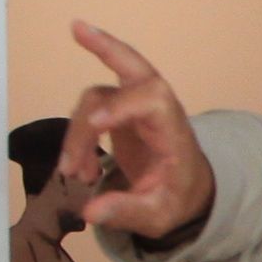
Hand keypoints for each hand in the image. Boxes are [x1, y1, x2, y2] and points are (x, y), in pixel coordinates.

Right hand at [64, 21, 220, 246]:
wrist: (187, 190)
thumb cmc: (177, 198)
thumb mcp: (159, 215)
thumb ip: (127, 212)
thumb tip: (90, 213)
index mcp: (174, 128)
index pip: (152, 98)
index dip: (122, 104)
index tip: (96, 124)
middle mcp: (157, 107)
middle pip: (130, 67)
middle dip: (103, 60)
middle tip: (76, 45)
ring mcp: (136, 104)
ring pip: (97, 96)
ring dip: (79, 133)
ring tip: (77, 175)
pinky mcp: (119, 110)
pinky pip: (94, 99)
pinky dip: (77, 125)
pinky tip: (74, 159)